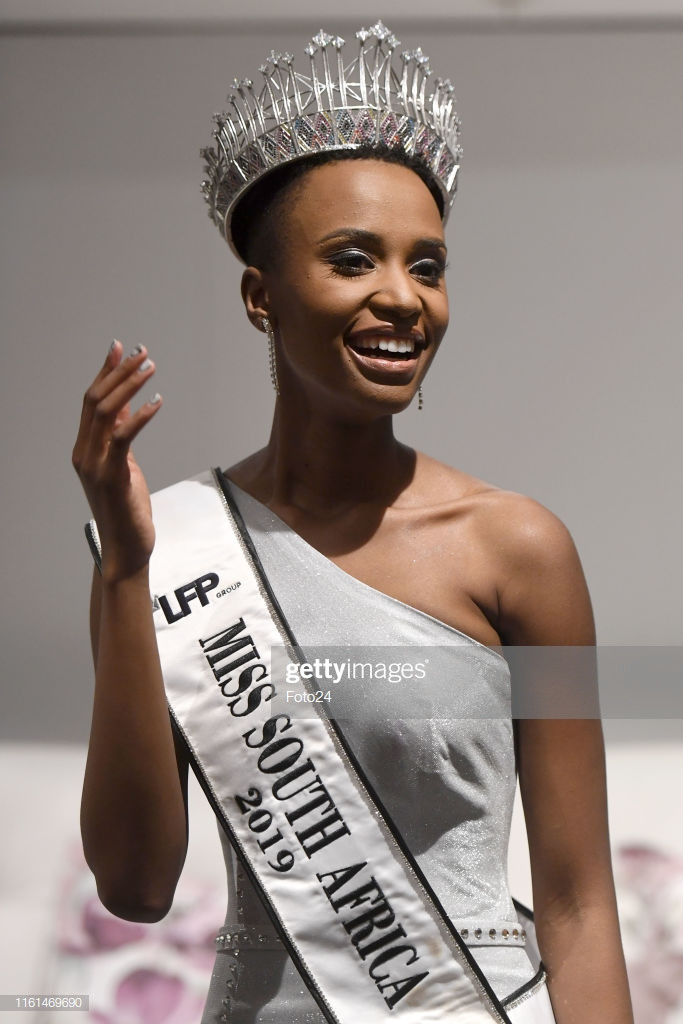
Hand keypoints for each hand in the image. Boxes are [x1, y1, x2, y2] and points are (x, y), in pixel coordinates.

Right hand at [72, 340, 162, 581]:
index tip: (119, 348)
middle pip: (96, 401)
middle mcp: (84, 453)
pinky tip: (158, 401)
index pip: (91, 402)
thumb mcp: (124, 465)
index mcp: (85, 449)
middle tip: (141, 351)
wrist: (126, 548)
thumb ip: (121, 436)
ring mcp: (94, 465)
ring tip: (150, 367)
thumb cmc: (126, 509)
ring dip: (129, 386)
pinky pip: (124, 437)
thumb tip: (130, 405)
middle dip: (118, 372)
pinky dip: (141, 416)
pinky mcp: (112, 476)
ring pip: (106, 413)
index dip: (104, 372)